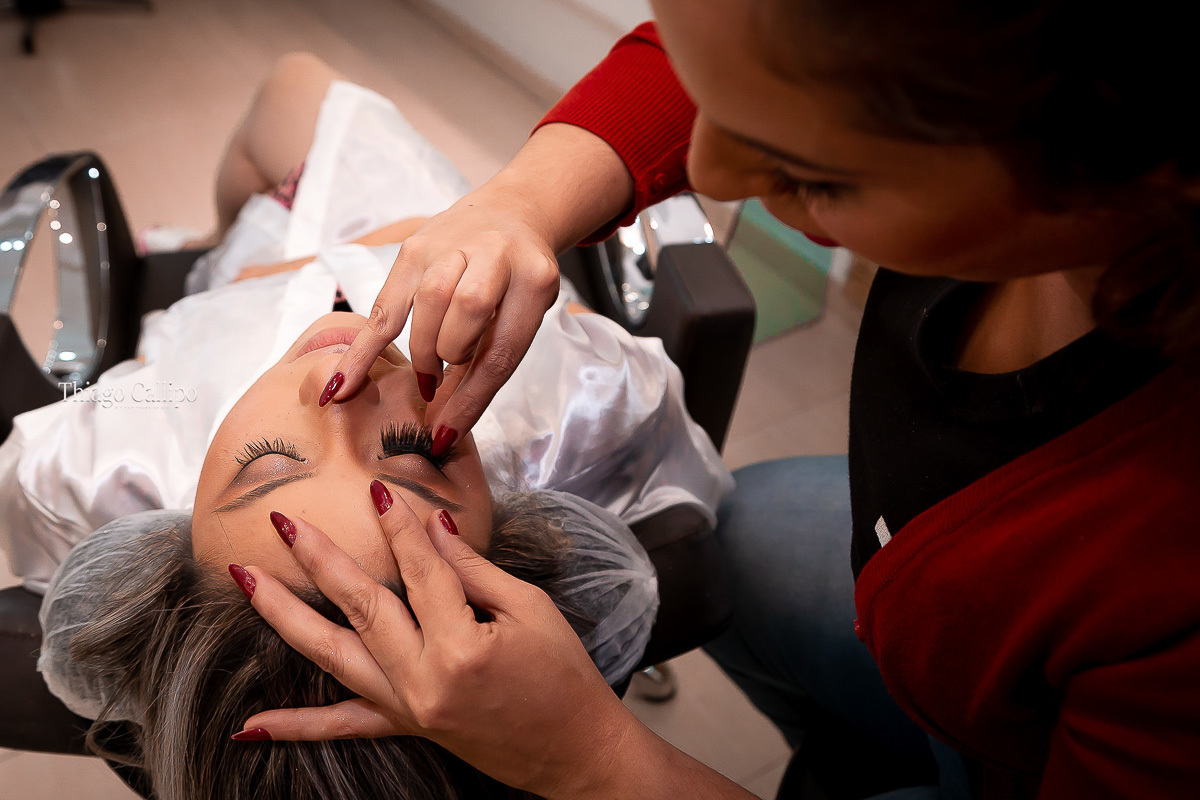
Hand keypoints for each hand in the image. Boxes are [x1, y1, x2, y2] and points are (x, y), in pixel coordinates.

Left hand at [235, 486, 638, 798]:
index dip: (399, 527)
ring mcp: (409, 709)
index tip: (375, 489)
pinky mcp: (407, 727)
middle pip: (362, 607)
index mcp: (462, 647)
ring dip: (285, 617)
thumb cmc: (564, 678)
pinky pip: (342, 728)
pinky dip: (295, 727)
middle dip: (320, 559)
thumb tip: (433, 527)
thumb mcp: (531, 610)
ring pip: (334, 657)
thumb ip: (474, 570)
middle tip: (284, 523)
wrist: (577, 751)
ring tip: (246, 582)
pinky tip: (249, 726)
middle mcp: (424, 681)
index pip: (422, 571)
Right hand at [327, 184, 560, 446]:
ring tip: (427, 374)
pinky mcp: (414, 248)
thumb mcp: (520, 318)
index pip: (502, 347)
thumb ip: (487, 365)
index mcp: (535, 279)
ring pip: (427, 301)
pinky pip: (384, 304)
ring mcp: (452, 245)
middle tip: (443, 380)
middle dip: (450, 355)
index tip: (445, 435)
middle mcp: (495, 253)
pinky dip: (363, 349)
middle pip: (467, 311)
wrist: (511, 217)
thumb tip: (445, 428)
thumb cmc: (517, 284)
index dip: (471, 398)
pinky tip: (342, 385)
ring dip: (422, 349)